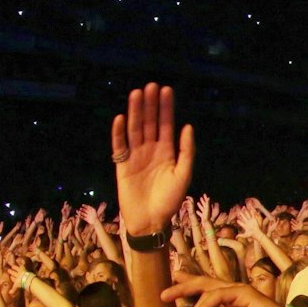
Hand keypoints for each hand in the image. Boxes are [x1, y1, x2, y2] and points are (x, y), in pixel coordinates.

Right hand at [111, 82, 194, 235]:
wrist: (151, 220)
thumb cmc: (170, 200)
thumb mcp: (183, 174)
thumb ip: (186, 151)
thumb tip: (188, 126)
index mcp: (167, 152)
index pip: (165, 125)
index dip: (165, 108)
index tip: (166, 90)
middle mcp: (150, 150)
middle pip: (149, 123)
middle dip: (150, 105)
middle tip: (150, 86)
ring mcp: (135, 156)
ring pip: (135, 129)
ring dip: (135, 112)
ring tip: (137, 94)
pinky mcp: (121, 165)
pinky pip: (119, 146)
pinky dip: (119, 133)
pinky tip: (121, 118)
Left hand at [164, 275, 285, 306]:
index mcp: (230, 303)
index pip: (205, 291)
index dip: (187, 288)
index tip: (169, 292)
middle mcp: (233, 294)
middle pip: (202, 284)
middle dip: (181, 286)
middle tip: (162, 293)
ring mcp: (238, 292)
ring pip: (205, 289)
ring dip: (185, 296)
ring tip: (168, 304)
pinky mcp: (243, 294)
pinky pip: (215, 298)